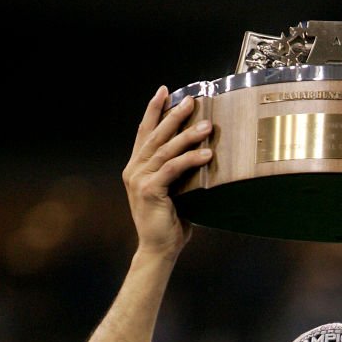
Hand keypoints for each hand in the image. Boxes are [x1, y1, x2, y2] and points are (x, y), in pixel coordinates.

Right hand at [122, 86, 213, 259]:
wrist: (157, 249)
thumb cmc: (168, 224)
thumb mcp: (172, 193)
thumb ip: (177, 175)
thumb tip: (201, 158)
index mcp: (136, 168)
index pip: (144, 133)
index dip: (154, 110)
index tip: (165, 91)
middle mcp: (134, 170)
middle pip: (155, 135)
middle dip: (174, 115)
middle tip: (192, 100)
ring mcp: (140, 179)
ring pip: (166, 149)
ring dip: (188, 135)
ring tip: (207, 125)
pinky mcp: (151, 190)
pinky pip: (174, 169)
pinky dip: (191, 159)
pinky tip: (207, 154)